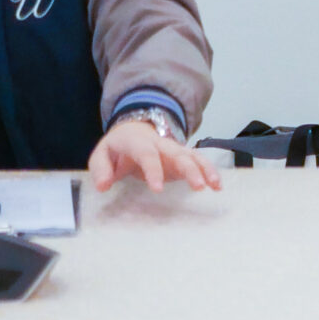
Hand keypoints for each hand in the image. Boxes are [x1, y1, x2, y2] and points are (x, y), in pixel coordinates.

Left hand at [88, 120, 221, 192]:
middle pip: (178, 154)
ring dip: (205, 169)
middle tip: (198, 187)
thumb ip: (101, 169)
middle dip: (190, 169)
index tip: (157, 189)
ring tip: (215, 185)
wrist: (134, 130)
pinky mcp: (182, 157)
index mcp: (138, 142)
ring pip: (193, 156)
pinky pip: (198, 161)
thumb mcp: (102, 155)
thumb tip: (104, 186)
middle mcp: (160, 144)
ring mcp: (174, 149)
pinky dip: (209, 171)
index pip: (148, 155)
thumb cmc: (118, 148)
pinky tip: (217, 185)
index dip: (153, 171)